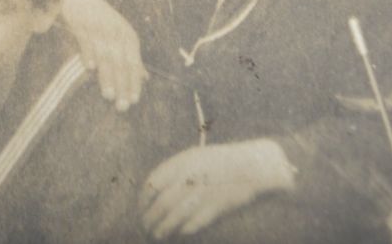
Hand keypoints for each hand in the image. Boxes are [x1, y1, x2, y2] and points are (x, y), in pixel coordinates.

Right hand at [58, 0, 146, 109]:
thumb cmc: (103, 21)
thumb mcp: (122, 35)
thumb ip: (132, 57)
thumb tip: (145, 78)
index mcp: (128, 37)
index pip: (134, 64)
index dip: (134, 82)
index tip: (134, 101)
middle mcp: (117, 33)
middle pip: (121, 63)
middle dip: (122, 85)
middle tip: (122, 106)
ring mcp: (99, 28)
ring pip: (105, 55)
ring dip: (107, 75)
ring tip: (108, 95)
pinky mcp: (83, 24)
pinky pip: (86, 40)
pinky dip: (88, 52)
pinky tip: (88, 67)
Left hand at [141, 140, 294, 237]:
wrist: (251, 166)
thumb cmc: (219, 161)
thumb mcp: (193, 157)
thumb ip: (173, 170)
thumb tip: (152, 188)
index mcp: (181, 163)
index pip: (152, 184)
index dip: (143, 199)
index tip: (140, 208)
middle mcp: (189, 178)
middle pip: (162, 204)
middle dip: (150, 218)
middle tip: (144, 226)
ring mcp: (202, 194)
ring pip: (175, 217)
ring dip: (163, 228)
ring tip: (157, 234)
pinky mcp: (215, 208)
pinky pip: (194, 223)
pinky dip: (184, 230)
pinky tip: (178, 233)